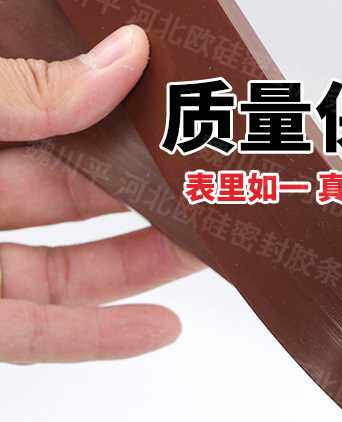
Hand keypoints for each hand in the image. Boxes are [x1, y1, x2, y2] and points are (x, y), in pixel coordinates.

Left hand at [0, 26, 203, 363]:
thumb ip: (26, 92)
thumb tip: (123, 58)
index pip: (54, 121)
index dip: (118, 121)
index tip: (179, 116)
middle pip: (75, 202)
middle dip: (148, 198)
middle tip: (211, 190)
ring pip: (69, 273)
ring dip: (142, 267)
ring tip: (206, 256)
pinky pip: (41, 339)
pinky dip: (101, 337)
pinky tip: (160, 329)